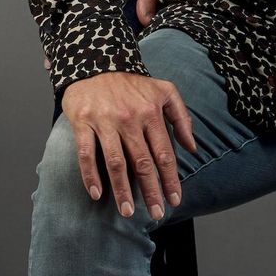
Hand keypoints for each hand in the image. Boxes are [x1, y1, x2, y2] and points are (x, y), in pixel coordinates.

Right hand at [62, 71, 194, 220]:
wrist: (96, 62)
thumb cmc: (133, 82)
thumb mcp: (165, 91)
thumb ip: (181, 117)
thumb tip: (192, 147)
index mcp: (151, 113)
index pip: (164, 153)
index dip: (171, 179)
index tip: (176, 200)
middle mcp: (130, 119)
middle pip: (143, 163)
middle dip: (151, 191)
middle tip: (157, 213)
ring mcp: (105, 122)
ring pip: (116, 163)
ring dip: (122, 190)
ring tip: (128, 212)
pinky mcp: (83, 123)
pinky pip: (87, 154)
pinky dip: (91, 176)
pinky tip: (96, 194)